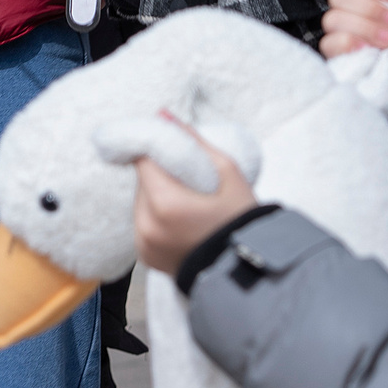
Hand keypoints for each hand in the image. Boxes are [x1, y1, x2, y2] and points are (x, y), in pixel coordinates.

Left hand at [132, 113, 259, 276]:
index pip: (142, 160)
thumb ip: (192, 141)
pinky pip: (143, 224)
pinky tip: (183, 221)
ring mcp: (144, 244)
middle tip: (188, 177)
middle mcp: (147, 226)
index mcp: (165, 203)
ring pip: (140, 203)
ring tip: (189, 201)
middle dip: (159, 174)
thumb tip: (163, 115)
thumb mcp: (227, 173)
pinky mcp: (146, 256)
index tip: (167, 148)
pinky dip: (157, 218)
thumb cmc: (242, 220)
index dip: (153, 148)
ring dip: (156, 195)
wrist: (248, 272)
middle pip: (141, 182)